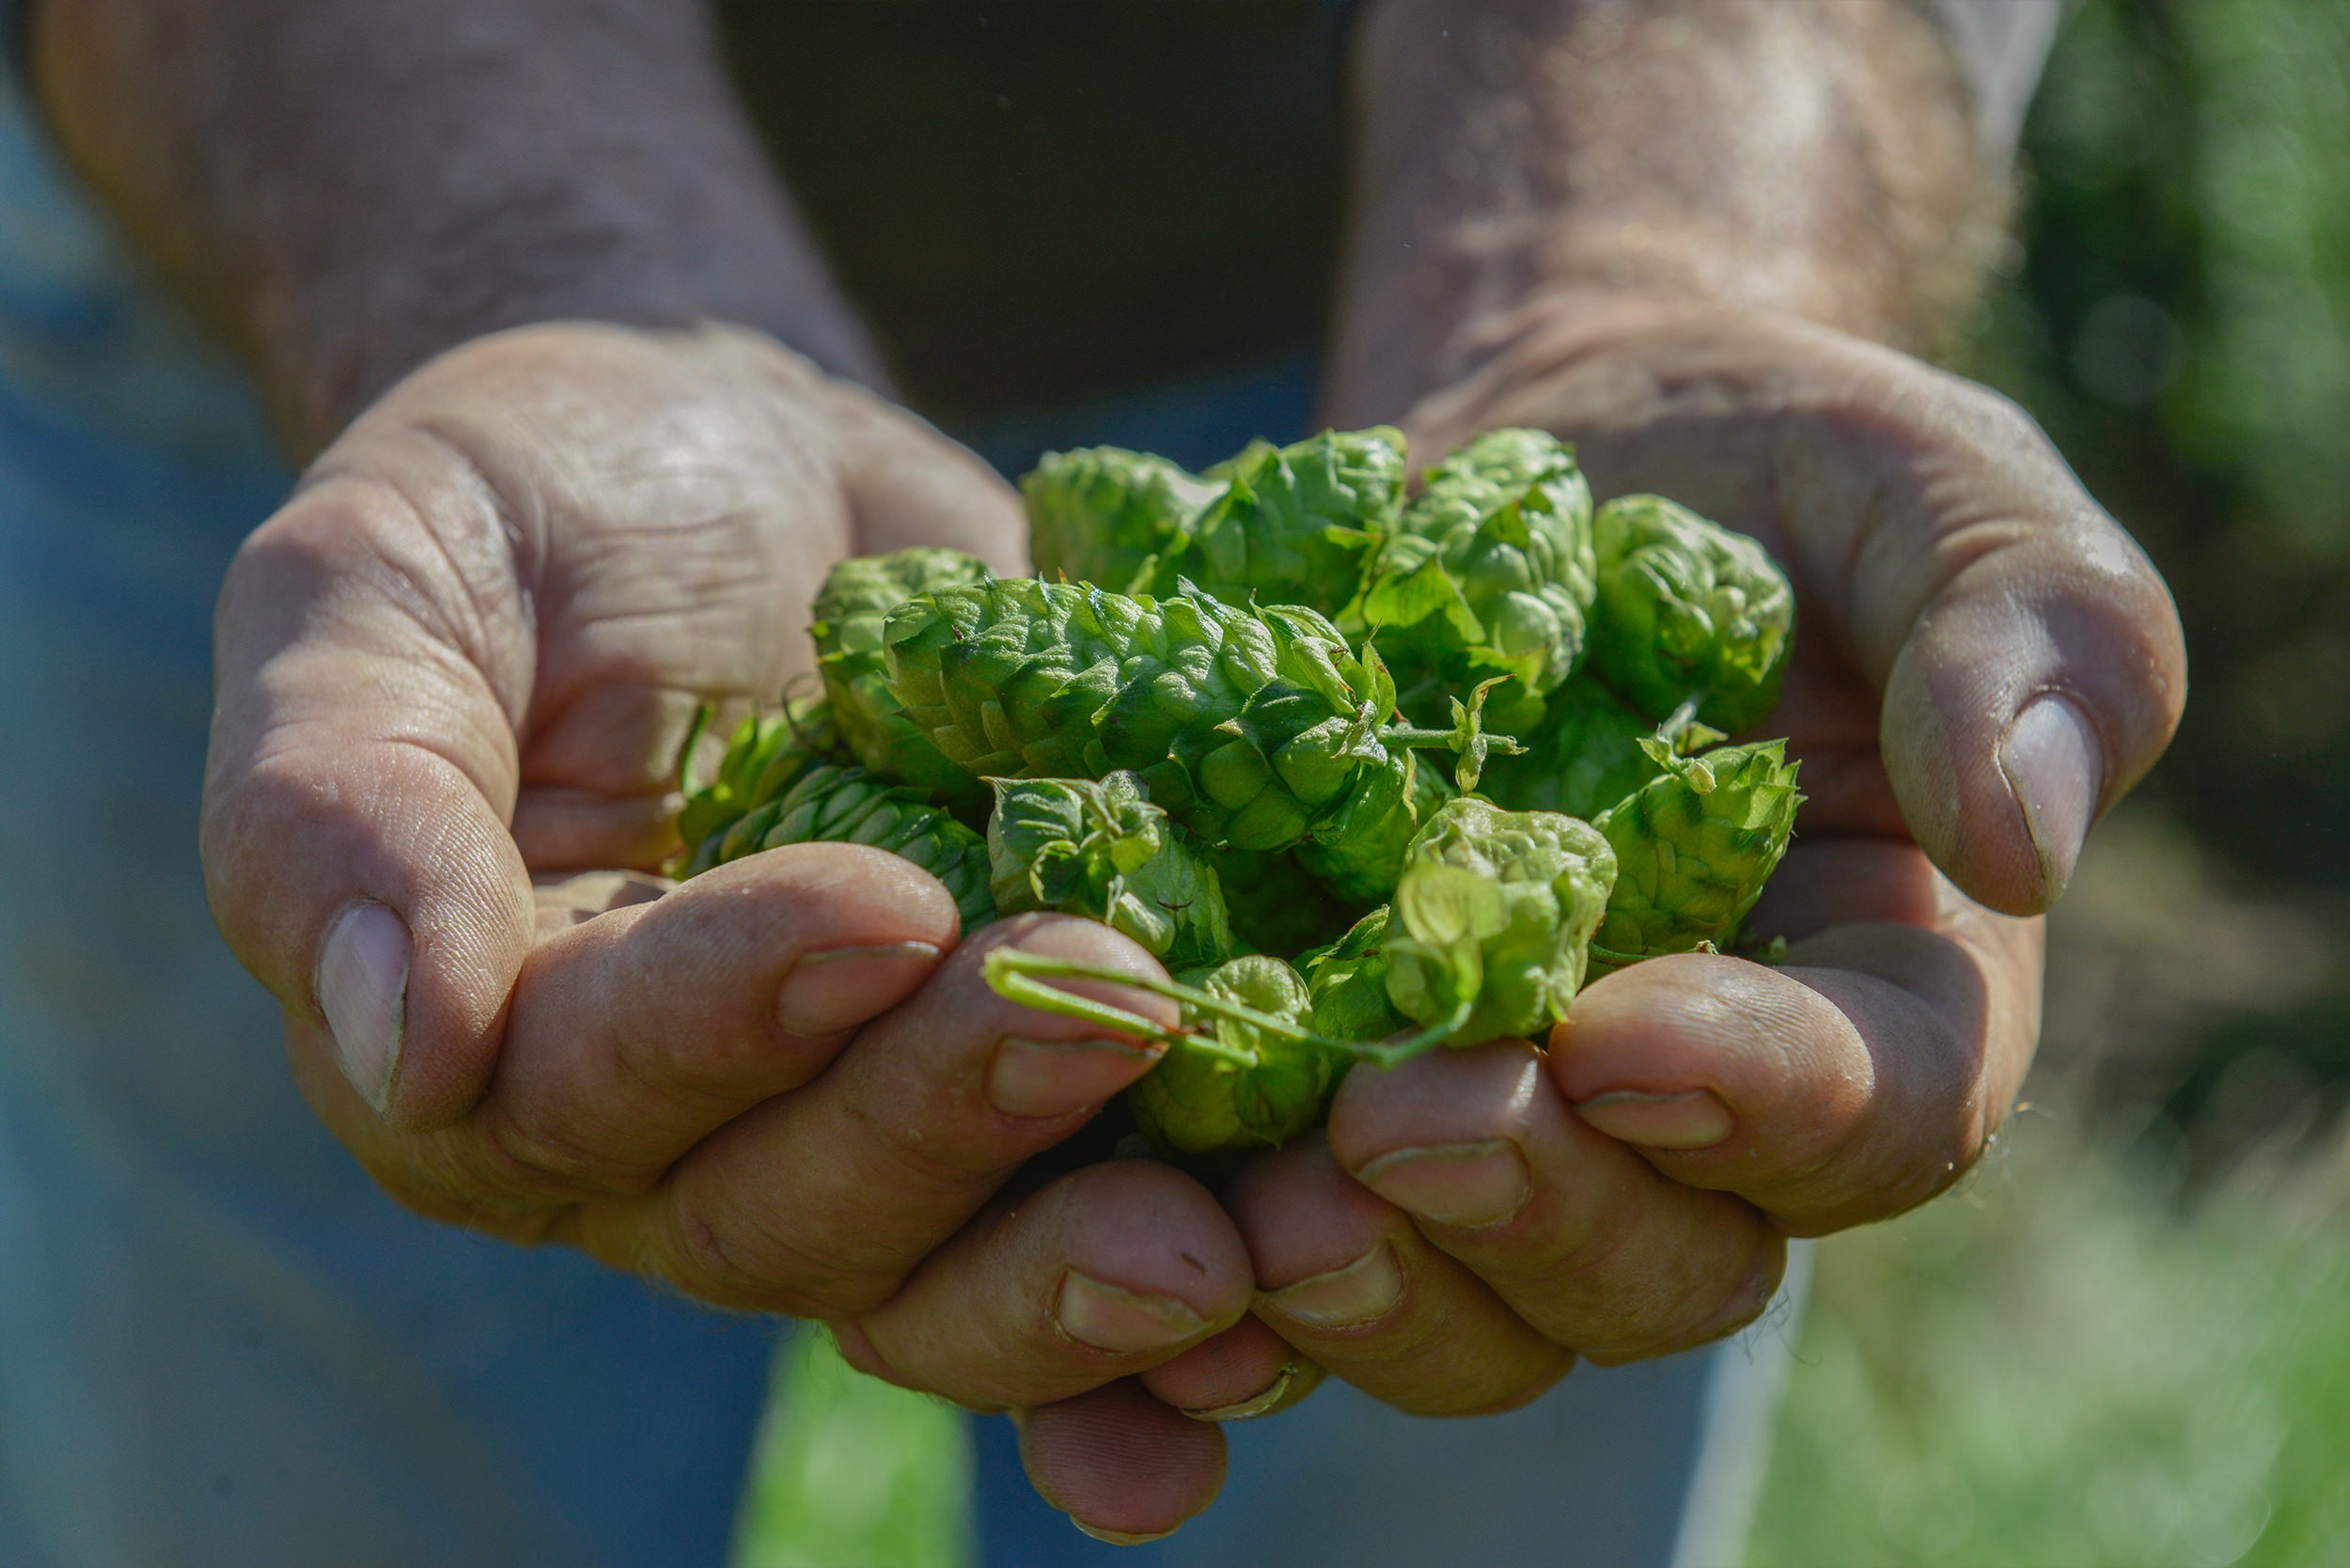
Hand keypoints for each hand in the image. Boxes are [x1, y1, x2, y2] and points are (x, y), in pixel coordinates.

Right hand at [198, 321, 1255, 1533]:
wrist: (729, 462)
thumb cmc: (522, 507)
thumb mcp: (373, 585)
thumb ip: (340, 803)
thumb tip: (406, 1044)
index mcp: (494, 1042)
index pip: (594, 1086)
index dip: (737, 1019)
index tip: (887, 904)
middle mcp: (676, 1136)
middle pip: (796, 1212)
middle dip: (953, 1123)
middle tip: (1113, 1003)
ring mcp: (861, 1123)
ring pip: (950, 1270)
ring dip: (1087, 1269)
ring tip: (1241, 1233)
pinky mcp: (1019, 1090)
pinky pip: (1085, 1222)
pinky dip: (1176, 1314)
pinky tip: (1278, 1318)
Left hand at [1222, 294, 2183, 1411]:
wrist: (1530, 464)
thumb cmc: (1764, 470)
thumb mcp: (1927, 490)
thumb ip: (2031, 629)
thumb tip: (2025, 838)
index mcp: (1881, 996)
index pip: (1877, 1114)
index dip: (1762, 1103)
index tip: (1623, 1037)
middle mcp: (1690, 1114)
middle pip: (1652, 1262)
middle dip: (1530, 1214)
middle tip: (1398, 1123)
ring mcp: (1499, 1121)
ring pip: (1461, 1302)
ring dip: (1361, 1279)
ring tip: (1252, 1198)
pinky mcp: (1325, 1095)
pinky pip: (1276, 1240)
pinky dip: (1206, 1265)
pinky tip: (1121, 1207)